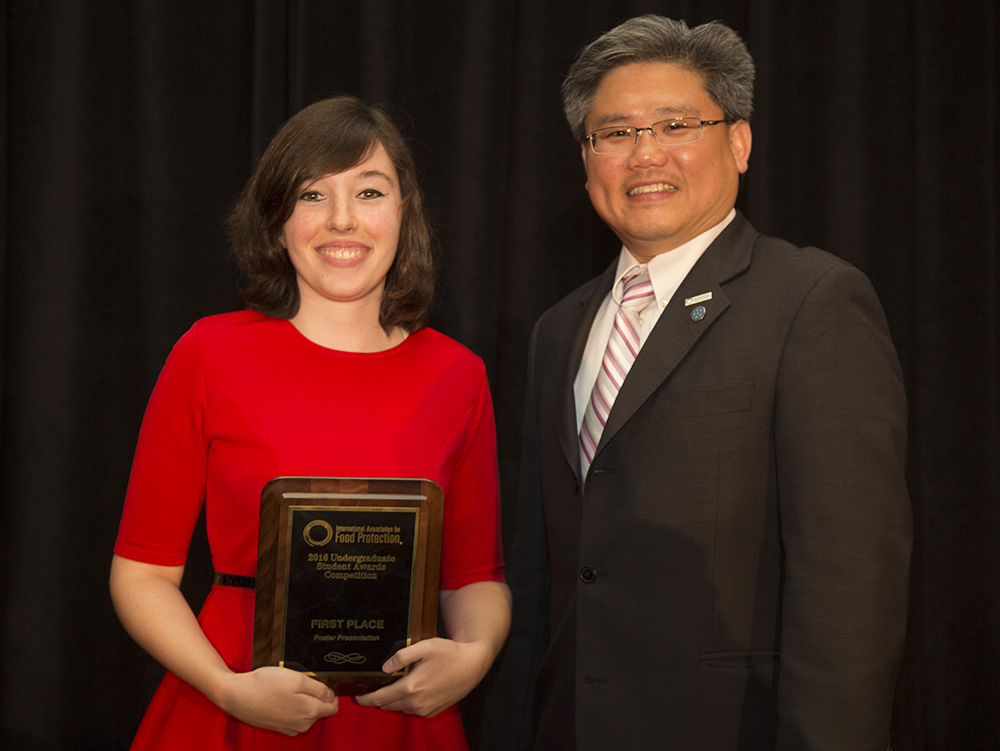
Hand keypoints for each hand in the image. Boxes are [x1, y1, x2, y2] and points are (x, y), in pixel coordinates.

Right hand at [215, 666, 338, 735]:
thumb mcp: (297, 679)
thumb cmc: (264, 685)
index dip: (330, 693)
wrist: (237, 696)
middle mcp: (301, 724)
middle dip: (314, 696)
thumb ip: (319, 688)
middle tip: (298, 683)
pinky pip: (294, 716)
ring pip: (306, 713)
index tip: (320, 684)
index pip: (333, 707)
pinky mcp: (279, 727)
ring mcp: (289, 728)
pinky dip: (290, 707)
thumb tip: (331, 696)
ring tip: (286, 689)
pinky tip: (279, 697)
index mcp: (309, 712)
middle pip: (319, 710)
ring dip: (301, 701)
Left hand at [354, 637, 491, 716]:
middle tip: (371, 688)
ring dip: (392, 701)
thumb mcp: (424, 647)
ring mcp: (425, 709)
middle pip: (387, 706)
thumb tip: (384, 668)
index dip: (364, 698)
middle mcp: (416, 703)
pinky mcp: (433, 711)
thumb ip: (401, 656)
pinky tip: (409, 691)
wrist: (473, 665)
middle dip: (377, 699)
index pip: (379, 698)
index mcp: (411, 687)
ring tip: (390, 688)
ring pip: (400, 709)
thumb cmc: (449, 653)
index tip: (356, 695)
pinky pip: (413, 711)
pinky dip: (406, 704)